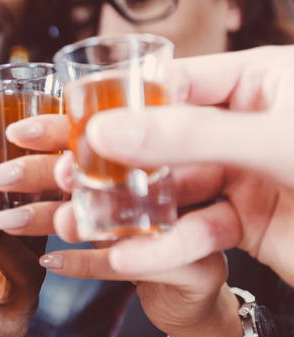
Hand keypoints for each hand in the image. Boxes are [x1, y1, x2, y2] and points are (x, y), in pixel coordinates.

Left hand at [0, 112, 243, 336]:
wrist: (192, 291)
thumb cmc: (146, 233)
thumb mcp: (113, 198)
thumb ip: (79, 175)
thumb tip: (15, 156)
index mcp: (159, 151)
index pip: (103, 131)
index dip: (56, 129)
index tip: (14, 132)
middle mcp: (183, 177)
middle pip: (104, 167)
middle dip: (45, 171)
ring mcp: (196, 220)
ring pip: (116, 215)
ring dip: (58, 217)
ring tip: (11, 221)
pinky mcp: (198, 265)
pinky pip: (135, 264)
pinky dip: (86, 263)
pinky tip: (49, 261)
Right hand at [72, 46, 293, 284]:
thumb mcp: (274, 141)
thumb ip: (189, 133)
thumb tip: (109, 129)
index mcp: (259, 81)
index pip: (173, 83)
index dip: (119, 101)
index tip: (73, 119)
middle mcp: (246, 124)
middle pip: (162, 137)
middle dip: (113, 160)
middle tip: (63, 171)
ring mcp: (245, 174)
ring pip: (172, 188)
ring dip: (130, 208)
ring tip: (83, 219)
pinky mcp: (248, 222)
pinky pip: (197, 229)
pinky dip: (167, 245)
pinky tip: (132, 255)